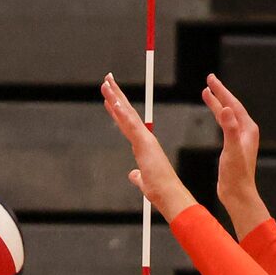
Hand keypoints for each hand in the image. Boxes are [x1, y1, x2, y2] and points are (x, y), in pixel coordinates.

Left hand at [100, 73, 193, 222]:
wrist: (170, 195)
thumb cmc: (160, 190)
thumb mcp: (144, 182)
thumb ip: (138, 177)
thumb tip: (133, 176)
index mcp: (143, 146)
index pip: (127, 124)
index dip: (118, 110)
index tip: (110, 98)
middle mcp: (144, 138)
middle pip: (127, 113)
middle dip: (116, 95)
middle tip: (107, 79)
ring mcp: (144, 139)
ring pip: (127, 114)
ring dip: (116, 98)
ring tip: (106, 83)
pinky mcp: (144, 143)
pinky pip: (130, 125)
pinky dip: (122, 112)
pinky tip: (114, 101)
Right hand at [201, 71, 268, 236]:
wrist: (237, 194)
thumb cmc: (236, 175)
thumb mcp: (232, 149)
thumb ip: (230, 128)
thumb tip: (226, 109)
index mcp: (247, 129)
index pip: (233, 104)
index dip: (221, 91)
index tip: (210, 80)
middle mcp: (245, 131)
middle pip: (231, 106)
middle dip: (220, 93)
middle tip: (209, 80)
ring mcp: (240, 138)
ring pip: (227, 114)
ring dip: (217, 103)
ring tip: (206, 93)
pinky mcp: (233, 146)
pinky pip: (225, 124)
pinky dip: (217, 116)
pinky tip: (214, 114)